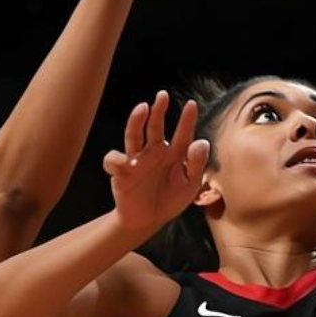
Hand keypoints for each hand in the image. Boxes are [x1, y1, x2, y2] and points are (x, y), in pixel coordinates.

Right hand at [102, 91, 210, 232]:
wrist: (148, 220)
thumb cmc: (170, 199)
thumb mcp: (190, 185)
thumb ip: (196, 164)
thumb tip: (201, 141)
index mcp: (173, 154)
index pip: (182, 134)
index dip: (186, 119)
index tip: (191, 104)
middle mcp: (154, 152)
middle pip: (154, 126)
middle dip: (158, 110)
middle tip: (162, 96)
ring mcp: (136, 160)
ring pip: (133, 135)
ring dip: (136, 121)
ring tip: (142, 108)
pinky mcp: (120, 172)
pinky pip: (114, 161)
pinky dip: (117, 160)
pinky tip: (126, 162)